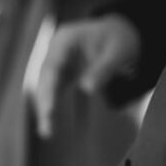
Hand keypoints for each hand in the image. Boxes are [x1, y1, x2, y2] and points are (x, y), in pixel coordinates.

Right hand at [32, 15, 141, 138]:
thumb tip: (86, 89)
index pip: (52, 66)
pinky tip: (49, 123)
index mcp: (65, 39)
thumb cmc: (119, 39)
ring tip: (47, 132)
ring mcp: (58, 60)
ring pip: (46, 85)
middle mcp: (56, 49)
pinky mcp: (63, 71)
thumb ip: (103, 69)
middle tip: (46, 129)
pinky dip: (52, 104)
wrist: (121, 32)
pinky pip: (54, 89)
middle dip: (44, 102)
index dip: (48, 88)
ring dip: (46, 107)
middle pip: (45, 77)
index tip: (49, 109)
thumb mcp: (117, 52)